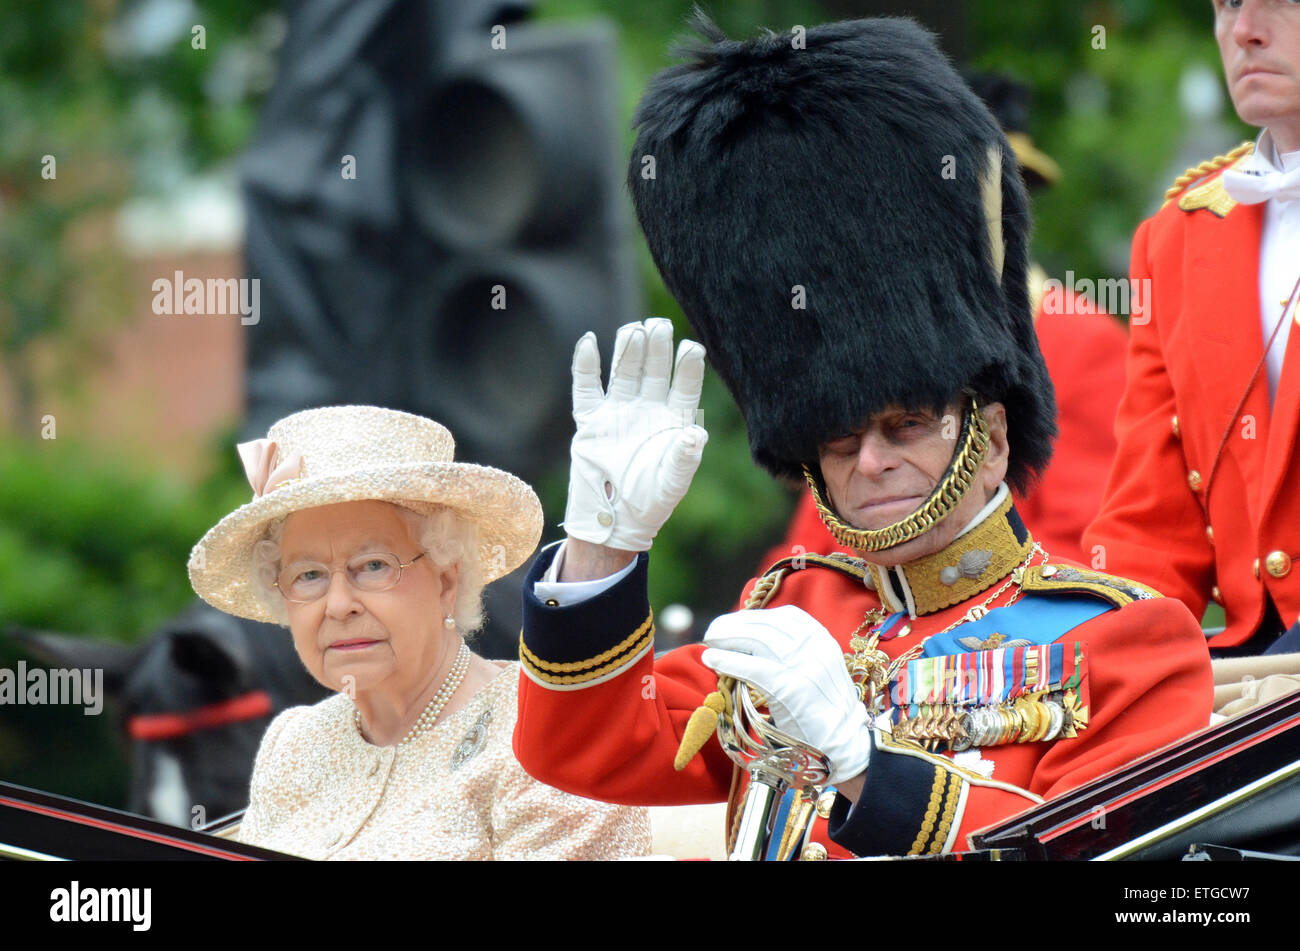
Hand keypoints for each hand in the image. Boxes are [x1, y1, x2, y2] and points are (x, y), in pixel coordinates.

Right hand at [562, 318, 708, 551]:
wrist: (614, 518)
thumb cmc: (651, 500)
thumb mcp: (673, 481)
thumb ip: (684, 457)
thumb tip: (697, 434)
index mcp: (673, 420)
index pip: (684, 386)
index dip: (688, 367)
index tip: (693, 348)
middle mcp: (647, 408)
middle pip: (653, 369)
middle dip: (658, 346)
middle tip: (660, 324)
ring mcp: (619, 411)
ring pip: (624, 371)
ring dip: (628, 350)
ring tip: (634, 329)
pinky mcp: (591, 420)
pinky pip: (587, 386)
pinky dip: (586, 365)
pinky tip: (589, 342)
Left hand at [701, 605, 870, 785]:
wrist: (847, 746)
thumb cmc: (824, 712)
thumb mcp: (818, 672)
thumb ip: (794, 655)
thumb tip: (753, 643)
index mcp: (822, 640)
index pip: (783, 616)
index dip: (754, 617)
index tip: (733, 621)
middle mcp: (815, 648)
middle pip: (766, 626)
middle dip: (734, 625)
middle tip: (712, 631)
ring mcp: (804, 667)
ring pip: (757, 640)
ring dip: (726, 638)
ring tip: (709, 642)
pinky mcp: (790, 689)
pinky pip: (752, 667)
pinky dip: (728, 660)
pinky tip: (712, 660)